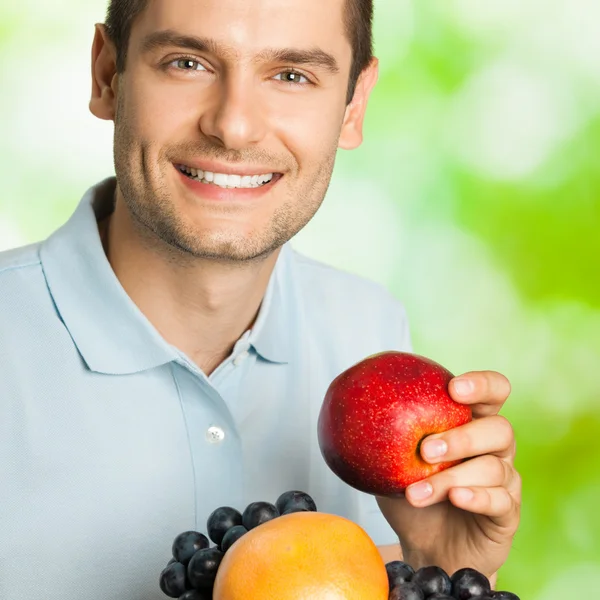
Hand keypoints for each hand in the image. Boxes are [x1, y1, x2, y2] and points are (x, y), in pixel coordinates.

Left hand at [376, 371, 520, 578]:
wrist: (427, 548)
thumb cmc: (413, 495)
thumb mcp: (391, 460)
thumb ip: (382, 431)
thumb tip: (346, 395)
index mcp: (472, 423)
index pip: (494, 392)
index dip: (481, 384)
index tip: (453, 388)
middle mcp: (495, 448)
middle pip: (499, 428)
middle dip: (462, 436)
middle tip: (425, 449)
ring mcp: (505, 480)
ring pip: (492, 468)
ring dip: (450, 478)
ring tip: (415, 493)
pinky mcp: (507, 513)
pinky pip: (500, 501)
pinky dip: (476, 497)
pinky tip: (455, 500)